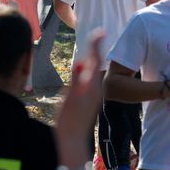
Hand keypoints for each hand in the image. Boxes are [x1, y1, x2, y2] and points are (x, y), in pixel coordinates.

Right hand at [55, 31, 103, 145]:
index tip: (100, 31)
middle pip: (96, 63)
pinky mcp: (87, 100)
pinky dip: (89, 69)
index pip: (95, 60)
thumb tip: (81, 64)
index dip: (96, 45)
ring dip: (93, 58)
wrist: (72, 138)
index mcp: (91, 85)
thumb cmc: (69, 119)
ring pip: (94, 71)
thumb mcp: (71, 97)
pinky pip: (90, 79)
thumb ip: (77, 81)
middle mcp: (93, 88)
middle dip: (96, 48)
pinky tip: (85, 69)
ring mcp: (91, 94)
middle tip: (98, 33)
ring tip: (93, 46)